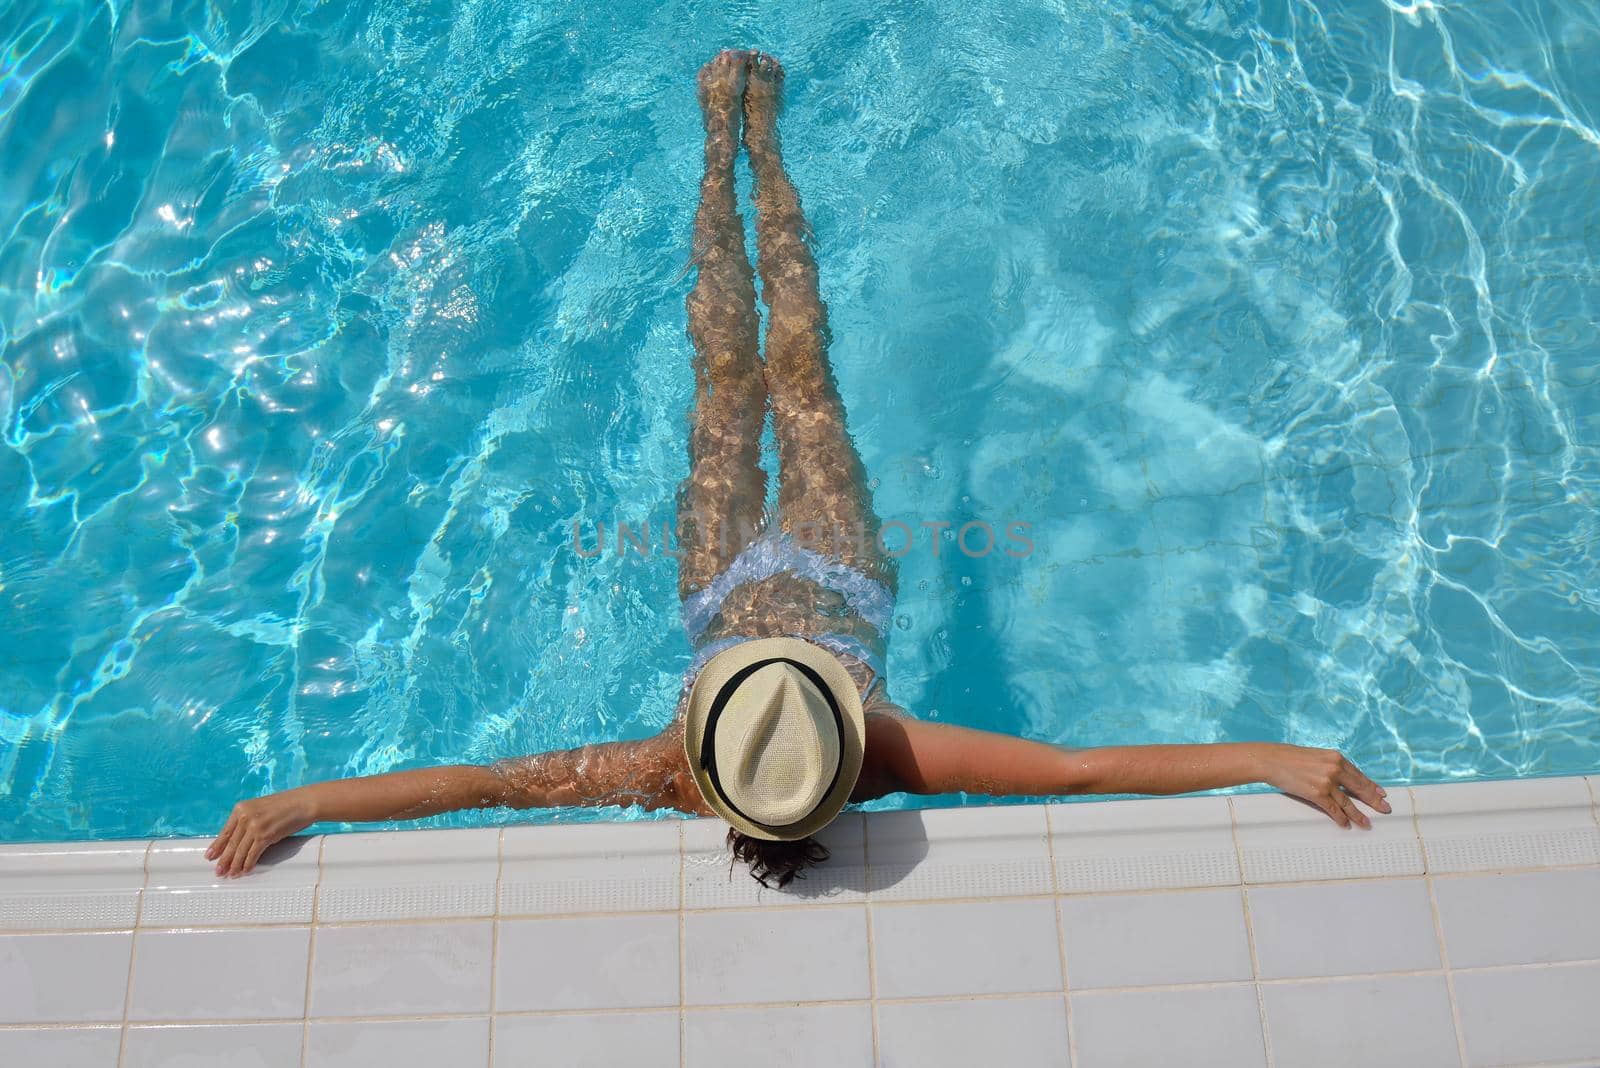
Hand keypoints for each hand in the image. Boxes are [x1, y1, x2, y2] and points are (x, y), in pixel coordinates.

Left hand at [205, 791, 317, 876]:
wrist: (303, 802)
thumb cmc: (285, 805)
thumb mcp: (260, 808)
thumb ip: (247, 820)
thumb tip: (238, 840)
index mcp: (241, 808)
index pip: (225, 832)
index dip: (217, 846)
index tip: (210, 856)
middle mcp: (245, 817)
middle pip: (231, 843)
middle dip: (224, 859)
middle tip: (218, 871)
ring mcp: (254, 826)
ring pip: (240, 851)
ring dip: (235, 865)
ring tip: (231, 874)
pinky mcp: (265, 835)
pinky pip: (253, 854)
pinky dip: (248, 863)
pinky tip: (245, 870)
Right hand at [1256, 744, 1390, 827]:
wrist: (1271, 760)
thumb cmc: (1290, 757)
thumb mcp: (1316, 757)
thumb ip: (1330, 766)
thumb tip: (1341, 779)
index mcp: (1336, 758)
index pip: (1359, 775)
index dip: (1371, 786)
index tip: (1381, 794)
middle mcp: (1334, 769)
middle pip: (1359, 788)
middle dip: (1373, 801)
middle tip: (1385, 809)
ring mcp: (1326, 782)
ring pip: (1348, 802)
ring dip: (1358, 814)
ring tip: (1367, 823)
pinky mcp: (1316, 793)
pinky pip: (1333, 809)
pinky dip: (1340, 817)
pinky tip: (1346, 824)